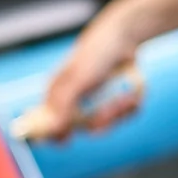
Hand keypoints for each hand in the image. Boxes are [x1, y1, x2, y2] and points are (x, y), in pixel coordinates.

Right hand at [31, 4, 147, 140]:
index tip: (65, 140)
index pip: (47, 125)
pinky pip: (121, 118)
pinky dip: (128, 108)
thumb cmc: (95, 54)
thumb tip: (49, 129)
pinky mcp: (113, 102)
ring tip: (125, 98)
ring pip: (104, 125)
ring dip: (117, 113)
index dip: (55, 135)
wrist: (124, 37)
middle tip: (108, 111)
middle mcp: (75, 102)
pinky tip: (131, 96)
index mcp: (58, 97)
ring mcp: (95, 103)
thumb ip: (62, 105)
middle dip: (99, 122)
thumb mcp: (77, 79)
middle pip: (82, 130)